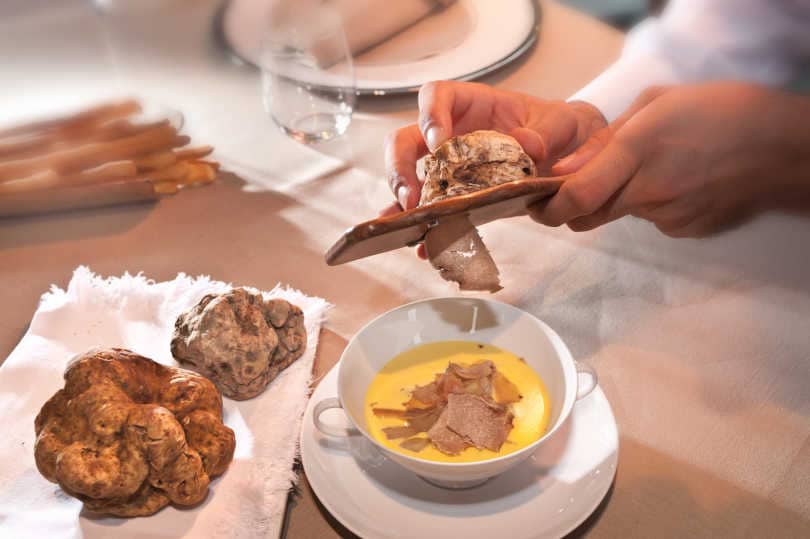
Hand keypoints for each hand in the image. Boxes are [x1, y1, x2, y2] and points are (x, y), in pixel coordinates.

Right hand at [383, 80, 606, 211]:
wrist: (567, 155)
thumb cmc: (556, 128)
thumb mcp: (561, 123)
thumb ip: (548, 131)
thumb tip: (529, 145)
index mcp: (471, 105)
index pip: (435, 96)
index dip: (429, 115)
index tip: (438, 142)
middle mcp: (450, 133)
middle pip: (404, 139)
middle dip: (399, 166)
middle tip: (410, 194)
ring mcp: (446, 165)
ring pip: (407, 175)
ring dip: (402, 199)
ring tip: (410, 221)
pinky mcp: (453, 194)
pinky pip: (427, 207)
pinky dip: (420, 225)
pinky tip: (421, 245)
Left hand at [529, 82, 809, 236]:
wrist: (784, 148)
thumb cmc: (723, 111)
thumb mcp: (659, 101)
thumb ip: (610, 136)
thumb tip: (571, 167)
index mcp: (638, 151)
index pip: (577, 195)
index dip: (549, 208)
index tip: (536, 205)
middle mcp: (648, 190)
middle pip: (587, 216)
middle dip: (570, 208)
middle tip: (570, 191)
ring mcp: (668, 215)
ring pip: (620, 216)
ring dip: (616, 200)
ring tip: (647, 171)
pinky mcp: (684, 229)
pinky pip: (650, 220)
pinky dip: (649, 205)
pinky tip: (675, 182)